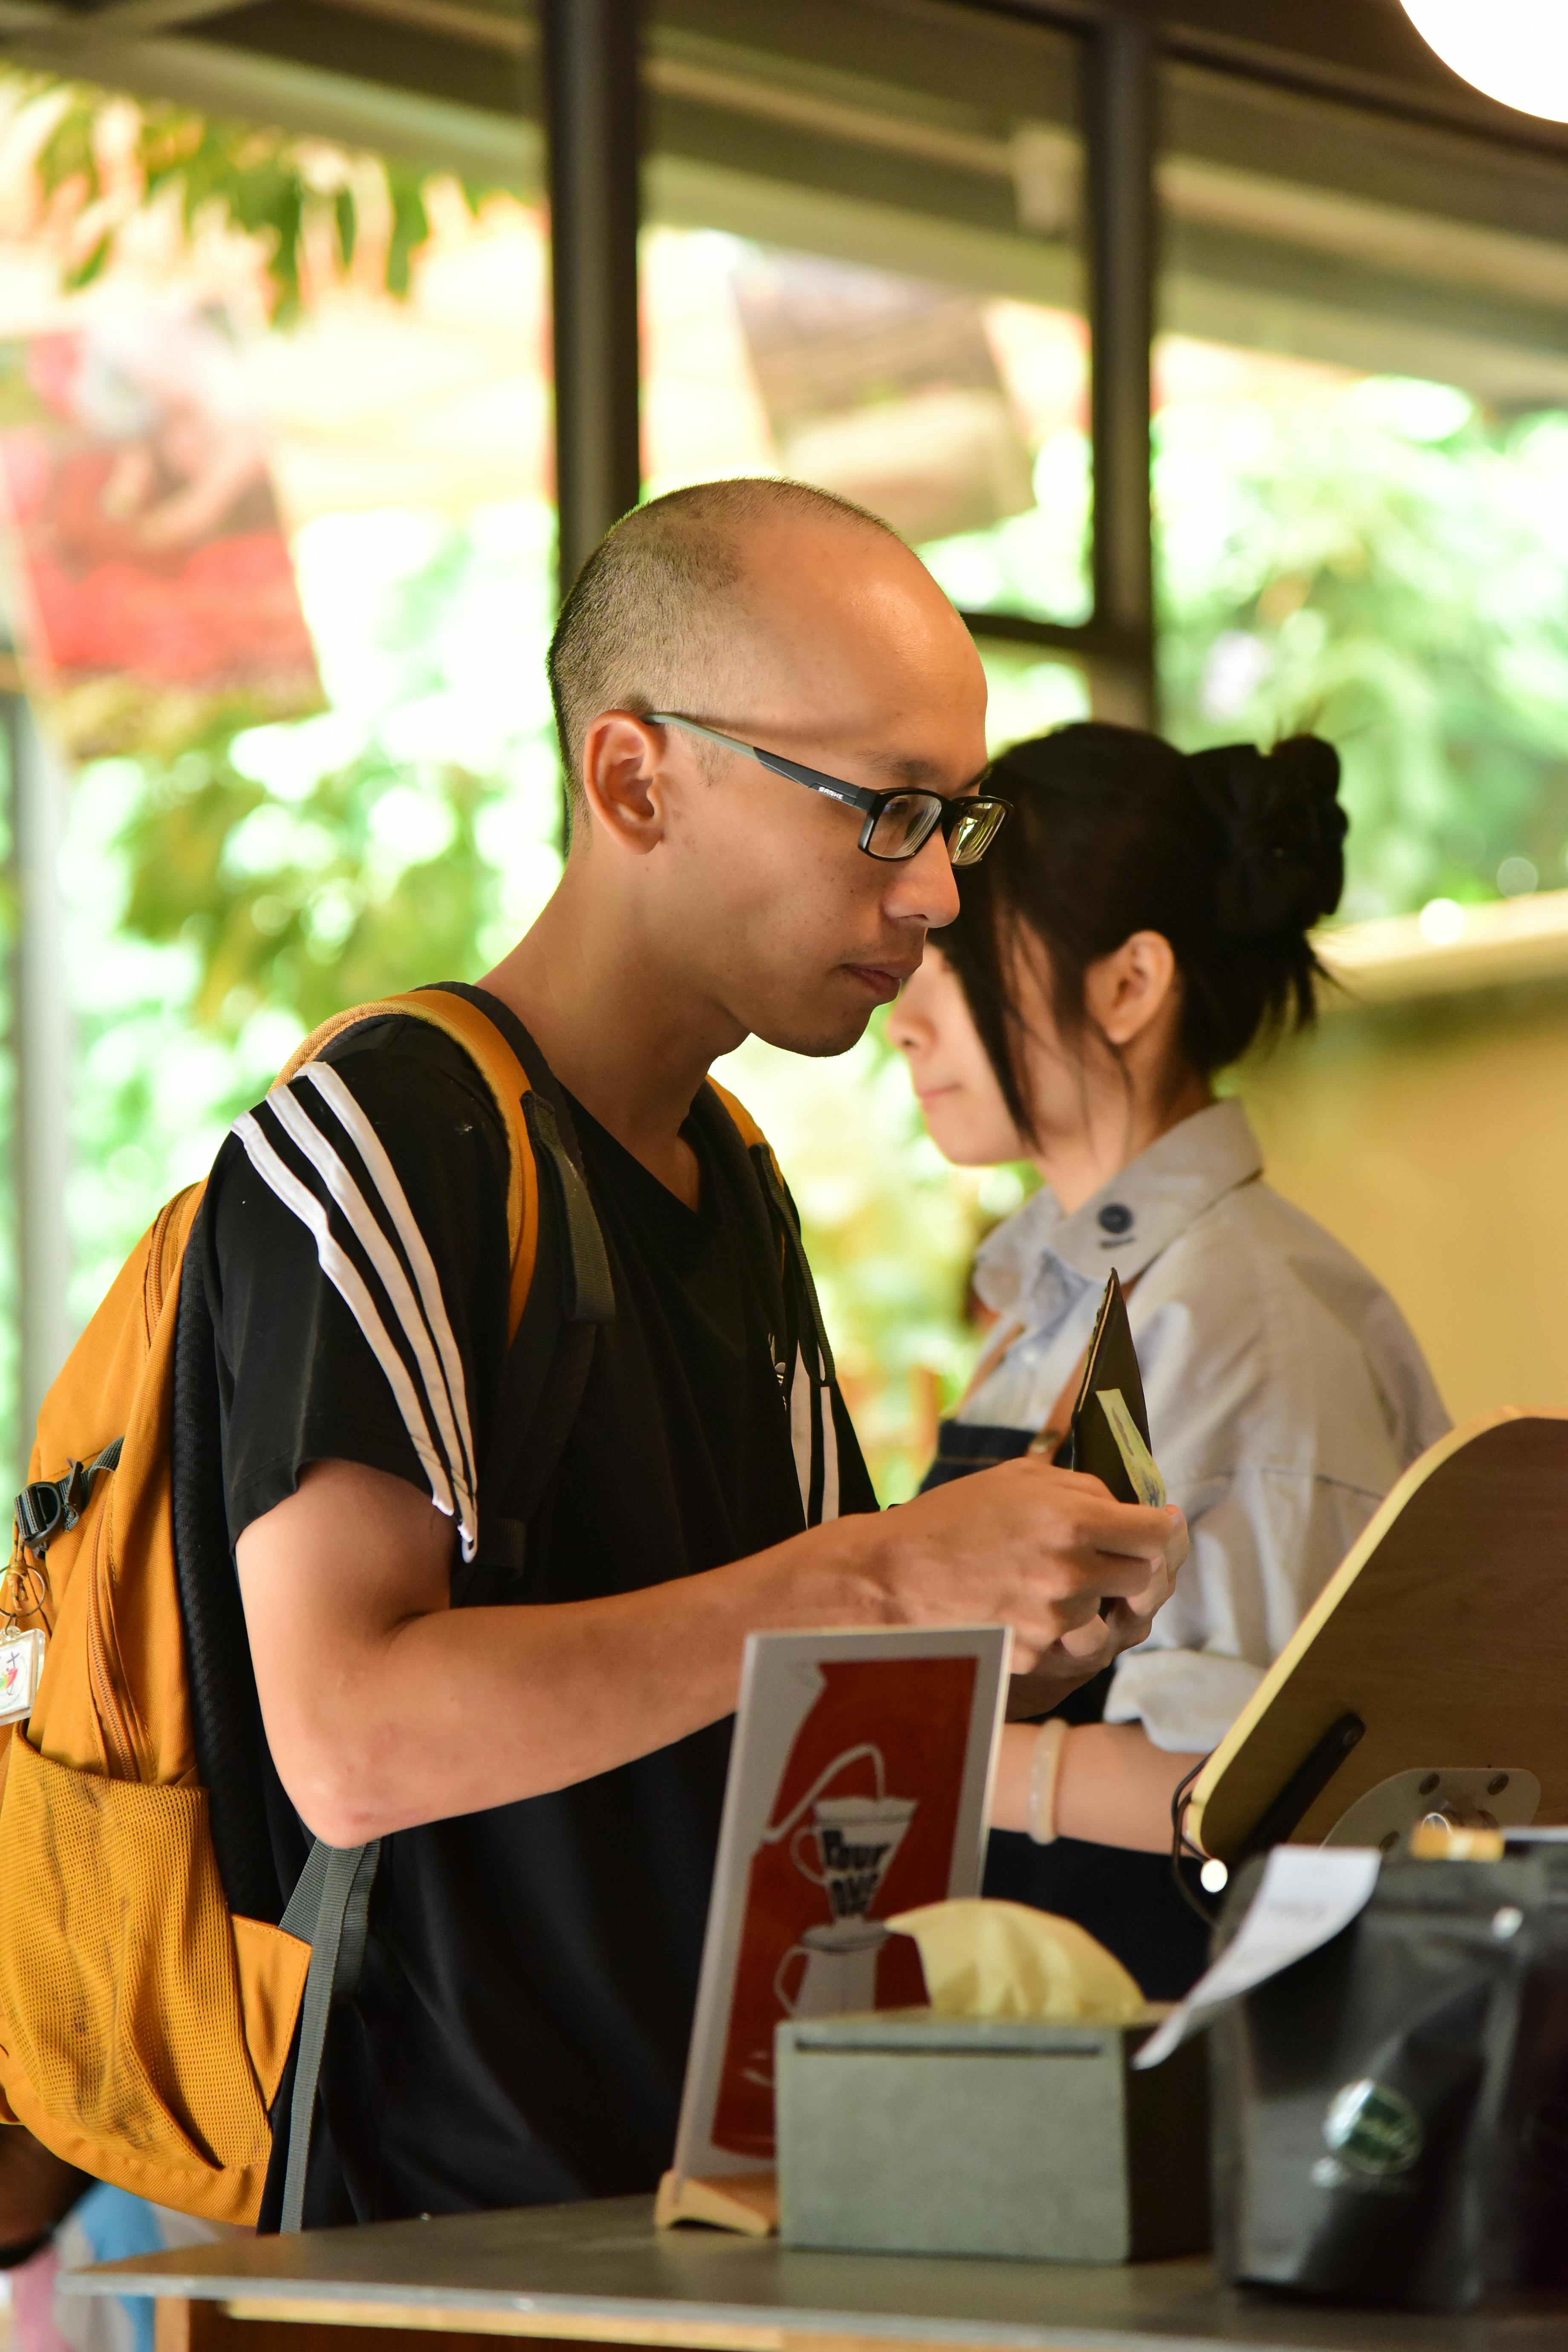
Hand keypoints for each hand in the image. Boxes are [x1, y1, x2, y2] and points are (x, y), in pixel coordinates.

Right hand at [864, 1455, 1185, 1686]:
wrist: (893, 1576)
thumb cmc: (954, 1519)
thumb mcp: (1020, 1479)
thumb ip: (1084, 1487)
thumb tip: (1134, 1504)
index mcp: (1072, 1520)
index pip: (1157, 1535)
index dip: (1164, 1531)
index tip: (1160, 1528)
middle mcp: (1070, 1573)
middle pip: (1144, 1579)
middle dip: (1130, 1566)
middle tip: (1107, 1556)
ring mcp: (1054, 1620)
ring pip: (1108, 1615)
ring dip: (1094, 1601)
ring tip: (1053, 1582)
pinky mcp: (1036, 1655)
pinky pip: (1071, 1642)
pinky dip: (1059, 1627)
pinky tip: (1026, 1606)